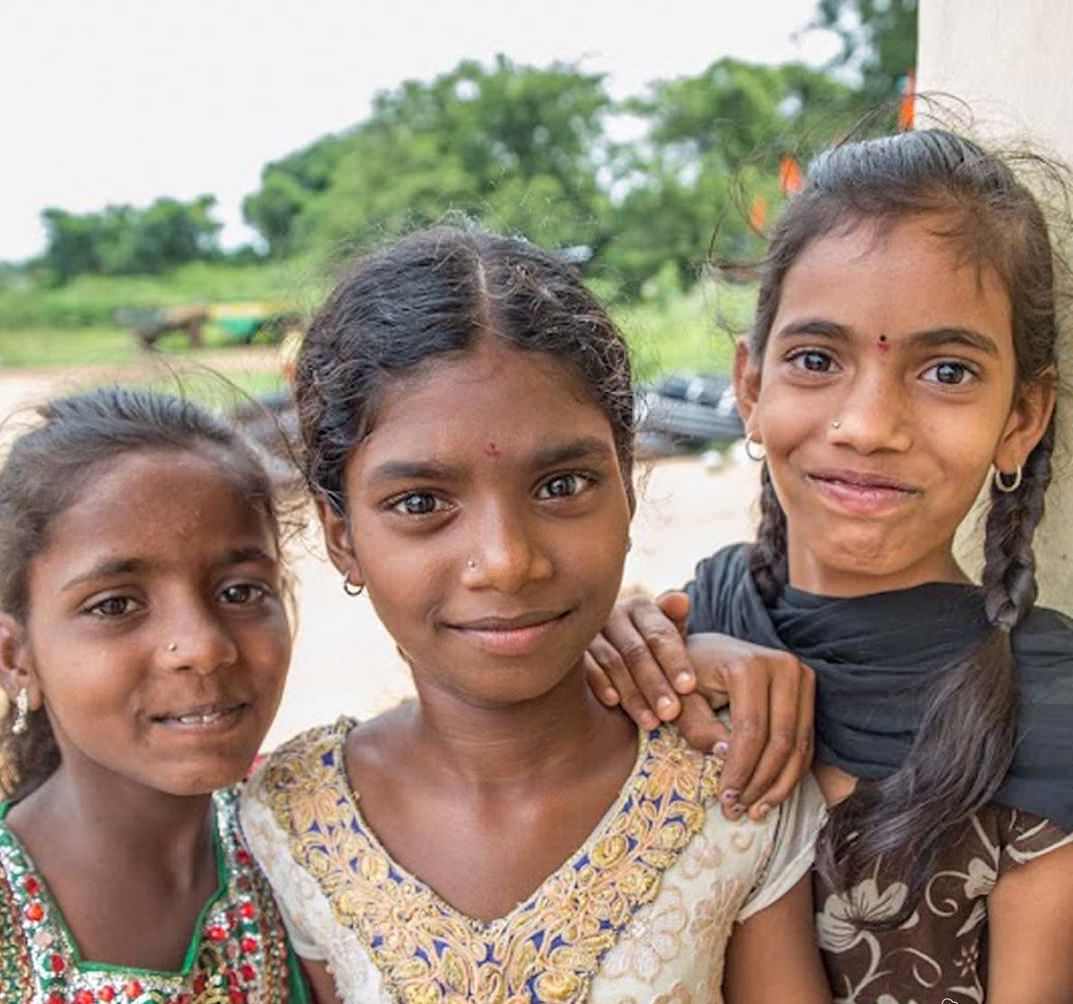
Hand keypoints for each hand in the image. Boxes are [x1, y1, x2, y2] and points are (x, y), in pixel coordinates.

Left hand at [586, 593, 814, 819]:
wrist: (708, 648)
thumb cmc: (688, 675)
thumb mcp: (682, 700)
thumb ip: (698, 727)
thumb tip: (726, 757)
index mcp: (748, 665)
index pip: (751, 729)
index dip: (739, 769)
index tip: (724, 799)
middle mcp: (783, 666)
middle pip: (780, 740)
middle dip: (759, 782)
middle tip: (738, 811)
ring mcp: (801, 676)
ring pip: (799, 745)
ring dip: (778, 785)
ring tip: (754, 811)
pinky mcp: (809, 689)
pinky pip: (805, 740)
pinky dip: (790, 772)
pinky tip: (769, 796)